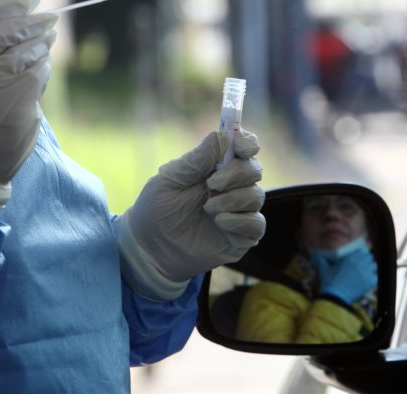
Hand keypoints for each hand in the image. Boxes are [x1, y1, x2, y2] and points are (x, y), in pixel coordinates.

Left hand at [116, 129, 265, 299]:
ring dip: (233, 199)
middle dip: (236, 173)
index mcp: (216, 167)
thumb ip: (196, 159)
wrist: (149, 249)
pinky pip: (257, 224)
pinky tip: (219, 222)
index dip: (248, 142)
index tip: (240, 146)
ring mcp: (238, 212)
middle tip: (212, 184)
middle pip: (254, 169)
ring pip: (257, 196)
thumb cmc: (157, 209)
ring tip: (208, 209)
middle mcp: (231, 187)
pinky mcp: (241, 237)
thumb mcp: (171, 179)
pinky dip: (241, 221)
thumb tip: (223, 135)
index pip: (245, 147)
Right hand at [311, 242, 376, 304]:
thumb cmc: (329, 282)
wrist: (335, 297)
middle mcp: (361, 263)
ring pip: (374, 266)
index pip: (361, 250)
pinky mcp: (369, 283)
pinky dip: (372, 278)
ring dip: (370, 267)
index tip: (357, 256)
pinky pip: (375, 277)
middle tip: (360, 264)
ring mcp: (366, 273)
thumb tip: (315, 254)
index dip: (359, 253)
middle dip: (365, 259)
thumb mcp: (323, 269)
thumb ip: (320, 260)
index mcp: (350, 258)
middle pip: (369, 257)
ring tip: (365, 271)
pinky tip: (367, 280)